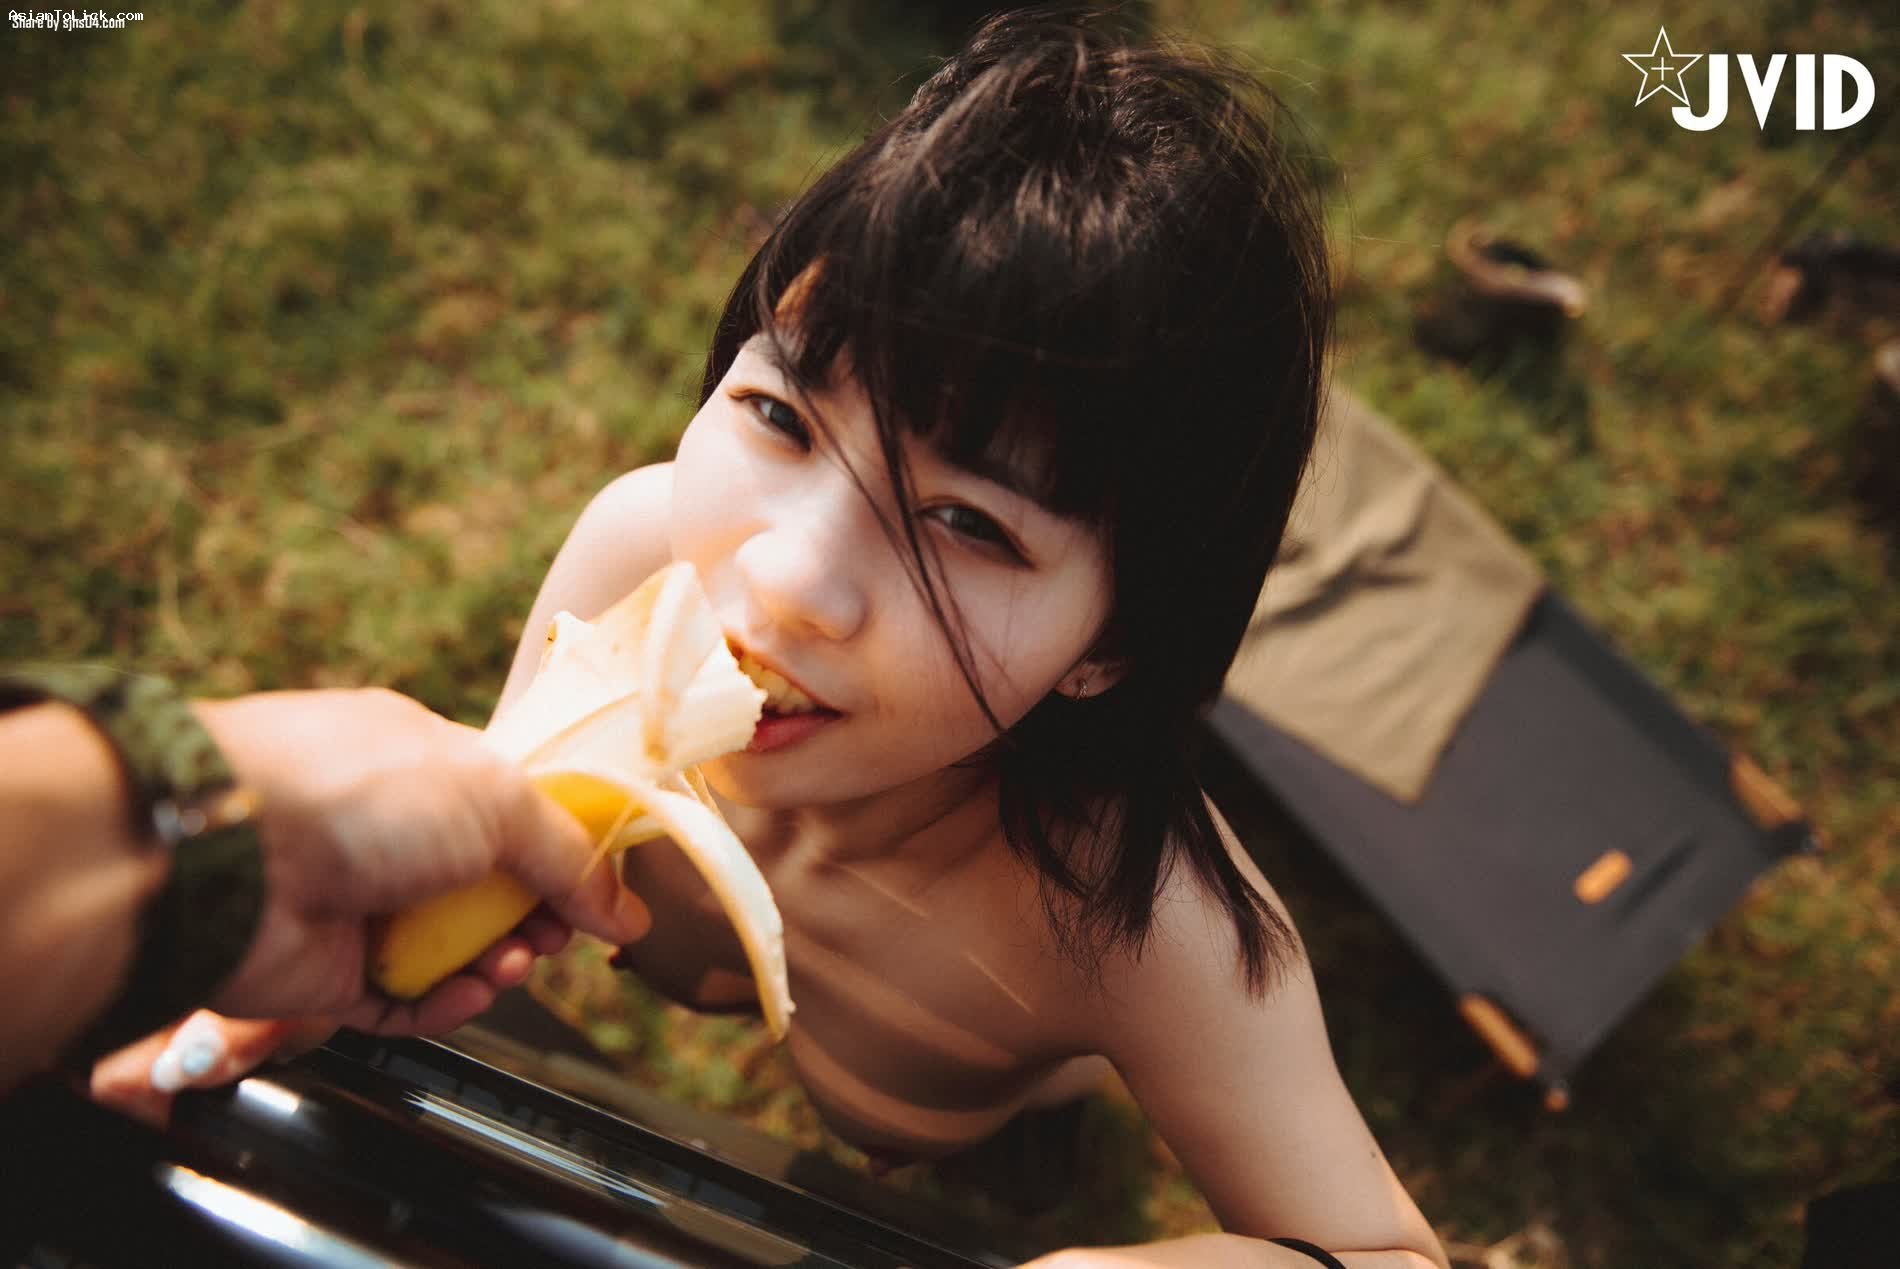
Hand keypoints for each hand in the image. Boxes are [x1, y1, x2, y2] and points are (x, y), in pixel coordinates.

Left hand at [193, 688, 648, 1029]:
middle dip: (535, 914)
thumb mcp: (495, 797)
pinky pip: (404, 1002)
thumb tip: (625, 910)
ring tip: (515, 963)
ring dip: (498, 960)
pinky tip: (474, 992)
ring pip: (451, 949)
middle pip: (487, 887)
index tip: (597, 887)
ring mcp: (355, 903)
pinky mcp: (328, 974)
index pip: (508, 812)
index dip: (558, 851)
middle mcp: (387, 832)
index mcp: (423, 764)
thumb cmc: (351, 791)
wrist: (225, 856)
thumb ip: (568, 856)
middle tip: (559, 932)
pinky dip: (447, 1004)